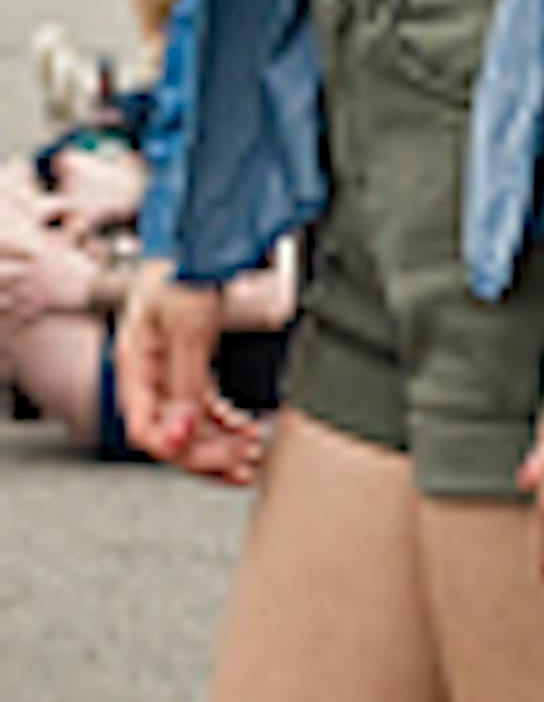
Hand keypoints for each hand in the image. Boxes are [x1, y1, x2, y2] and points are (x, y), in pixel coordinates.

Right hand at [115, 265, 231, 464]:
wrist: (200, 239)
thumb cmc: (184, 269)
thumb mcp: (187, 325)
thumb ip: (183, 380)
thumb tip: (184, 429)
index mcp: (134, 365)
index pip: (142, 427)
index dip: (171, 445)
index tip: (199, 446)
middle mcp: (148, 375)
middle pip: (170, 434)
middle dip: (207, 453)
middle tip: (241, 462)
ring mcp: (167, 373)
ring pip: (190, 427)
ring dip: (221, 444)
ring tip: (250, 453)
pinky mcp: (188, 368)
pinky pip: (202, 409)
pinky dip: (225, 423)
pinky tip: (244, 428)